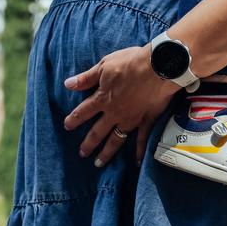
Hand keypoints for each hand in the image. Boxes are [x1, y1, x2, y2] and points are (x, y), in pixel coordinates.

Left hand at [63, 45, 180, 166]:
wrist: (159, 67)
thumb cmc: (131, 62)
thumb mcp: (104, 65)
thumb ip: (86, 78)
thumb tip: (67, 84)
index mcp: (103, 99)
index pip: (84, 112)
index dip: (74, 119)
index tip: (67, 126)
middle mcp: (114, 113)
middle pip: (97, 132)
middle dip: (88, 143)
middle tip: (82, 154)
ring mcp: (131, 119)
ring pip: (116, 140)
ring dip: (106, 153)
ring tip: (99, 163)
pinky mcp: (147, 121)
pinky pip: (142, 139)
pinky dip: (140, 152)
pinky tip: (138, 162)